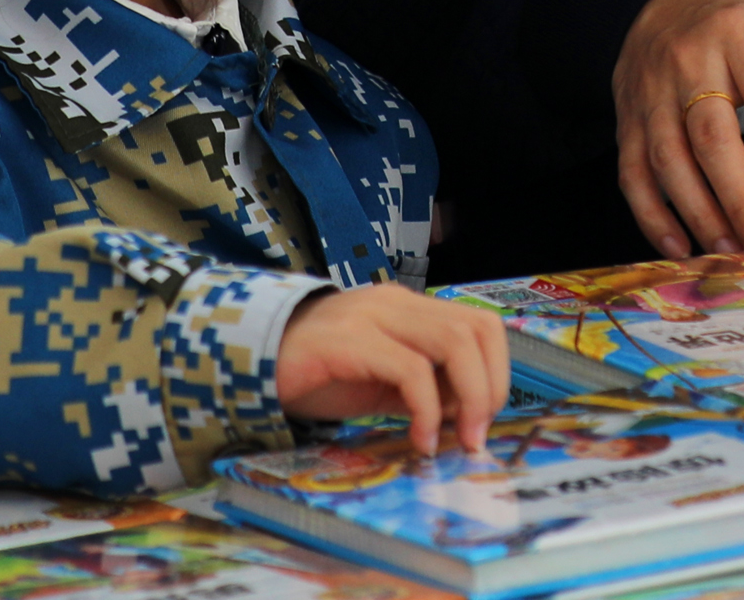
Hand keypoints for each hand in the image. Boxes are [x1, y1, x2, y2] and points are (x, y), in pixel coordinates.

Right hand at [277, 283, 507, 457]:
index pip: (480, 326)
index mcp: (409, 308)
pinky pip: (410, 368)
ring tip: (455, 441)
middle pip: (474, 331)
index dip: (496, 373)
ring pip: (452, 342)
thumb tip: (468, 414)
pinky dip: (426, 408)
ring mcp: (373, 315)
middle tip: (476, 436)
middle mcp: (396, 302)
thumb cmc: (316, 373)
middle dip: (489, 388)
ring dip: (468, 398)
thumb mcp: (380, 383)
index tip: (484, 419)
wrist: (248, 363)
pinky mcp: (350, 339)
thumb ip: (423, 389)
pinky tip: (419, 439)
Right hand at [614, 0, 743, 257]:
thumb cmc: (739, 29)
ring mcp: (651, 91)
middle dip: (742, 201)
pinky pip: (632, 173)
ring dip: (700, 215)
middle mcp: (691, 61)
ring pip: (669, 161)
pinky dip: (653, 216)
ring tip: (732, 251)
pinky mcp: (626, 116)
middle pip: (714, 140)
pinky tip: (679, 246)